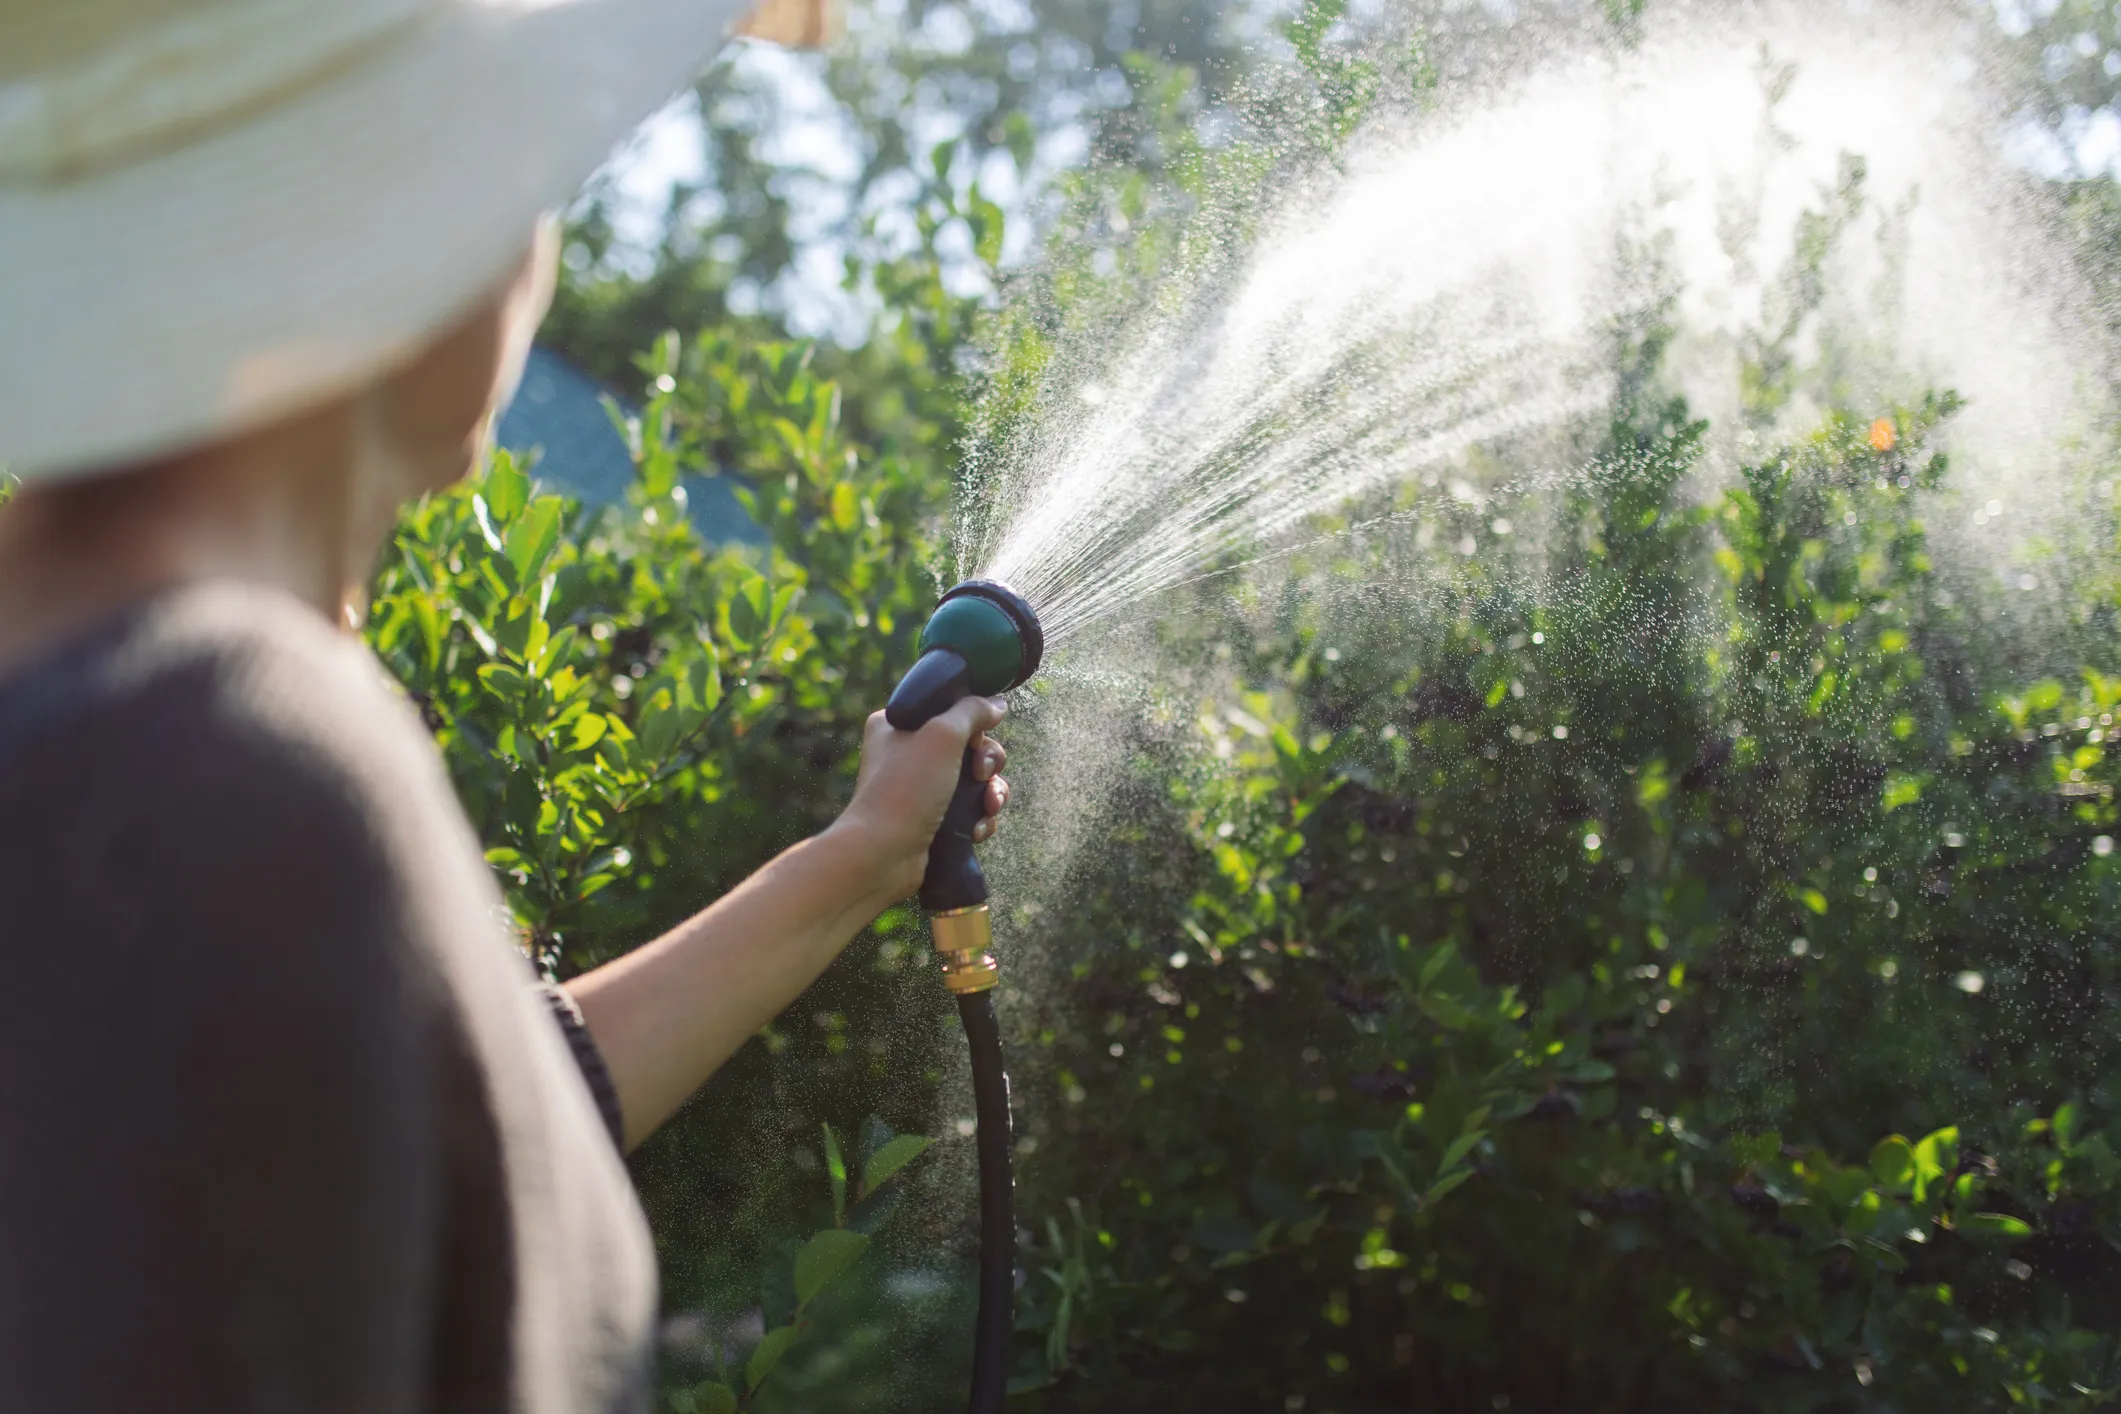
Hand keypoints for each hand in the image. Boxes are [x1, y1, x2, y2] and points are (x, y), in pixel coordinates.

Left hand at [832, 696, 1009, 900]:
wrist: (883, 856)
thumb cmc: (905, 791)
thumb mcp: (942, 736)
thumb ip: (973, 711)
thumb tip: (997, 703)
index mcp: (898, 724)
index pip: (949, 710)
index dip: (973, 724)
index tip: (977, 740)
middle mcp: (907, 753)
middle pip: (970, 746)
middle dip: (988, 763)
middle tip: (982, 775)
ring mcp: (920, 789)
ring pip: (976, 781)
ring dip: (991, 793)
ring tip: (989, 807)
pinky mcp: (932, 819)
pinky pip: (970, 810)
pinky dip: (980, 819)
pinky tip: (975, 830)